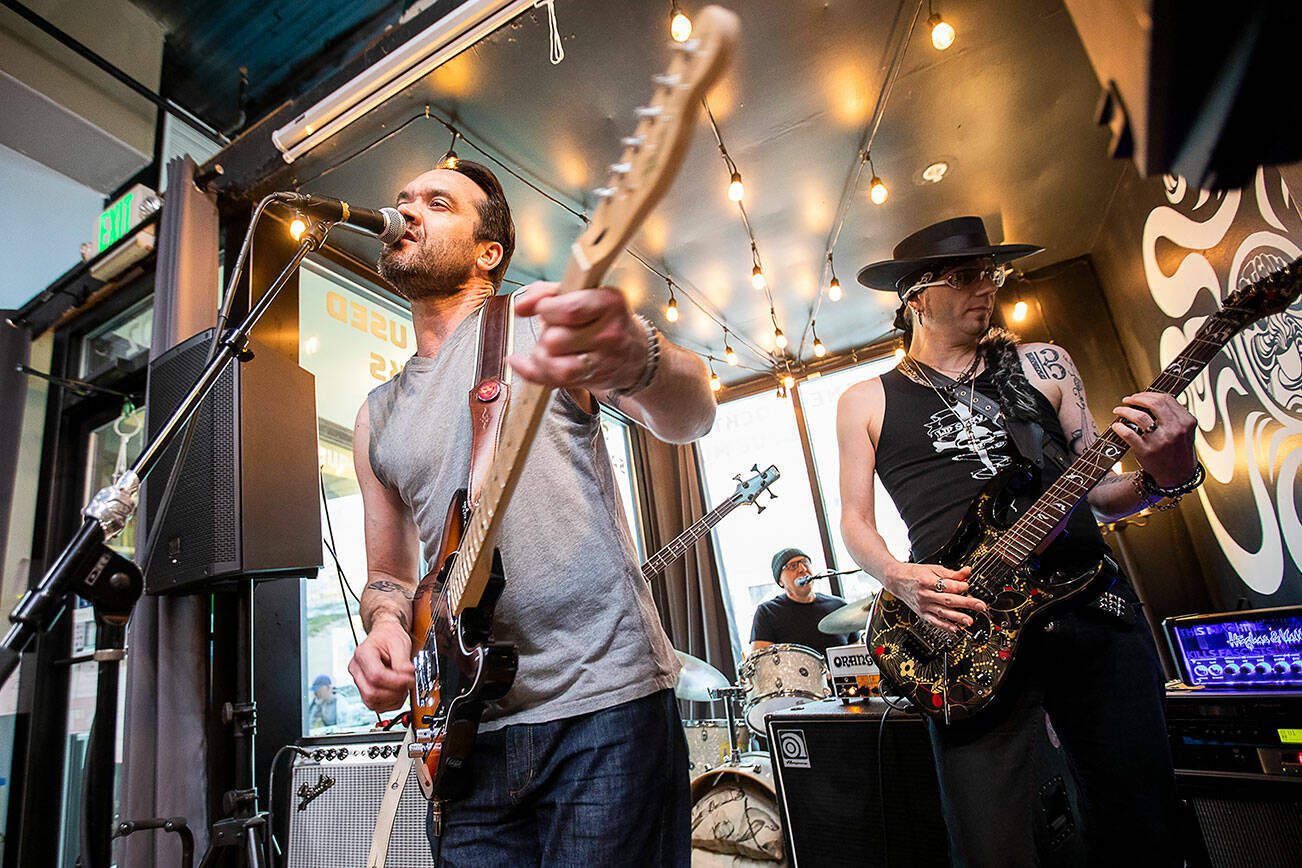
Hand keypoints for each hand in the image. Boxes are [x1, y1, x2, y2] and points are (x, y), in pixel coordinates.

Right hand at [347, 617, 414, 711]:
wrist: (385, 636)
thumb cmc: (389, 637)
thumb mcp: (400, 643)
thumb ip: (403, 661)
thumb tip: (408, 676)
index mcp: (363, 653)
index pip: (376, 675)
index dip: (395, 681)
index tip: (410, 679)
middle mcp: (356, 669)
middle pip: (371, 692)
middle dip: (394, 692)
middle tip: (408, 684)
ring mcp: (358, 681)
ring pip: (372, 701)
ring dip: (392, 699)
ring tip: (404, 687)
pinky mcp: (364, 690)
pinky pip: (375, 705)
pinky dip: (390, 703)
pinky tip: (398, 693)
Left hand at [509, 281, 646, 391]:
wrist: (634, 353)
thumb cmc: (603, 319)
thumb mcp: (585, 293)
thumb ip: (548, 292)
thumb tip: (522, 305)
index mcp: (609, 302)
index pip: (569, 309)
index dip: (546, 309)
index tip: (543, 308)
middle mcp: (609, 333)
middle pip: (556, 337)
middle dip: (546, 331)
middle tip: (554, 327)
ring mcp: (602, 360)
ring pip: (554, 363)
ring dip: (541, 354)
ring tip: (548, 346)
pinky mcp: (591, 379)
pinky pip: (552, 379)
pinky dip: (530, 371)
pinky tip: (522, 362)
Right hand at [883, 562, 985, 633]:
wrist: (896, 580)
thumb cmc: (914, 573)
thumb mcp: (932, 569)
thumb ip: (951, 573)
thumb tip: (967, 572)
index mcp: (927, 581)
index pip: (948, 586)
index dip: (960, 586)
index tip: (968, 586)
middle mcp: (925, 595)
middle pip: (948, 600)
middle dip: (966, 603)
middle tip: (980, 606)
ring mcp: (923, 605)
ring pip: (943, 612)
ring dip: (957, 617)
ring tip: (970, 621)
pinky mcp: (922, 613)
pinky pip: (934, 621)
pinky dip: (945, 626)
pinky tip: (955, 629)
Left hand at [1110, 392, 1196, 487]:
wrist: (1177, 476)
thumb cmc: (1178, 450)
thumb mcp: (1185, 431)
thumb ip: (1174, 415)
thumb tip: (1152, 398)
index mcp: (1186, 422)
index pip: (1165, 399)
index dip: (1149, 394)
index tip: (1138, 396)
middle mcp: (1175, 430)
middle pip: (1153, 404)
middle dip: (1136, 398)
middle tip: (1127, 400)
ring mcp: (1160, 440)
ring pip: (1138, 416)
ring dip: (1124, 410)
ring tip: (1118, 411)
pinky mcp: (1146, 451)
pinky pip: (1128, 434)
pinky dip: (1119, 427)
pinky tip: (1117, 426)